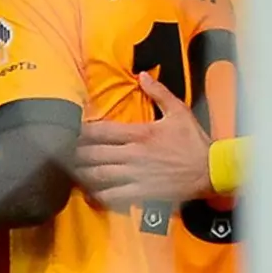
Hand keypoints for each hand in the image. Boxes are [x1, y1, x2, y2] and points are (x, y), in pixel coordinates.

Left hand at [74, 72, 211, 206]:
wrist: (212, 170)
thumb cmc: (195, 142)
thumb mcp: (179, 111)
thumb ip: (158, 92)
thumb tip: (142, 75)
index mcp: (140, 133)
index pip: (101, 131)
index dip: (80, 132)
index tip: (67, 131)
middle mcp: (134, 155)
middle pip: (93, 155)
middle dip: (73, 154)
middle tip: (59, 154)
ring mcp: (136, 176)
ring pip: (98, 176)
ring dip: (81, 174)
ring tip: (68, 172)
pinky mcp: (141, 194)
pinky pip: (113, 197)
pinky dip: (98, 196)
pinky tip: (90, 193)